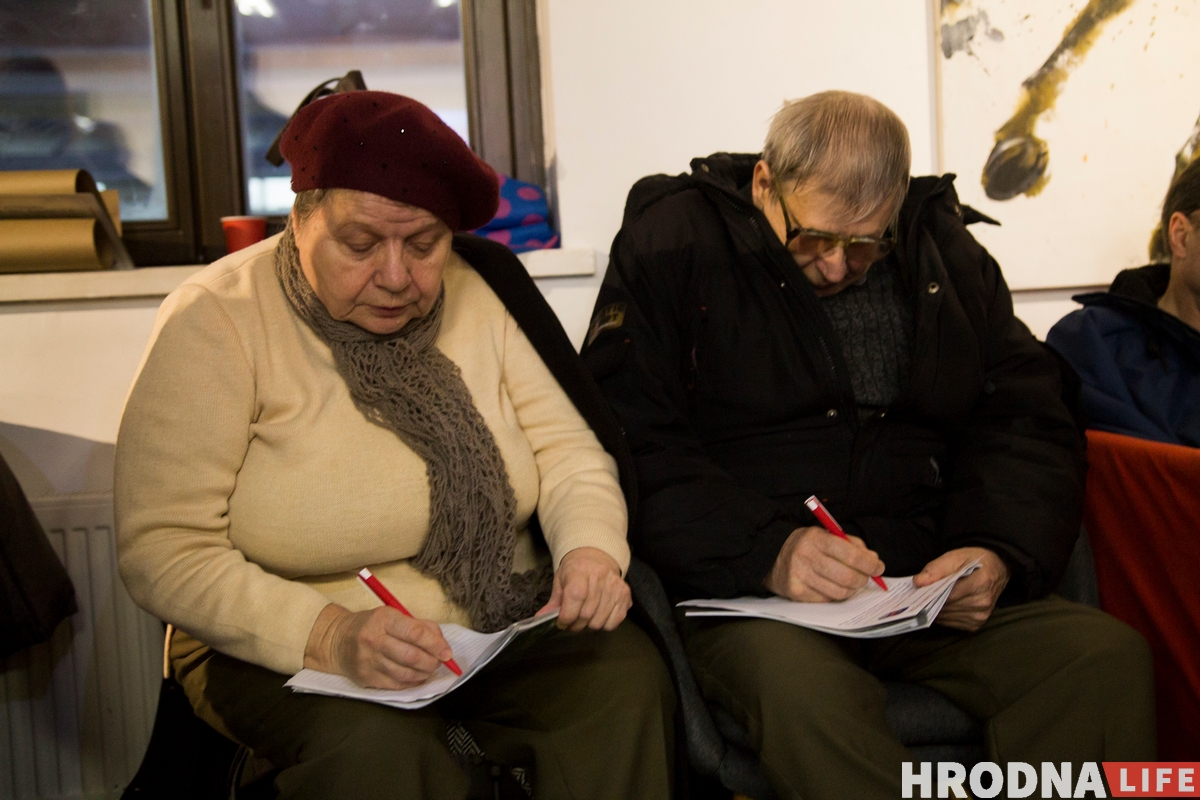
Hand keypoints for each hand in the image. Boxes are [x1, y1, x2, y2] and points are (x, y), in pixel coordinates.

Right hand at [304, 602, 453, 688]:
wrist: (337, 640)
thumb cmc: (373, 625)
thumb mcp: (394, 615)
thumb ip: (420, 626)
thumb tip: (442, 645)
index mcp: (384, 619)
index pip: (415, 633)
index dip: (435, 645)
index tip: (447, 653)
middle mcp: (374, 640)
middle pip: (411, 656)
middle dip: (431, 662)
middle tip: (439, 662)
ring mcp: (368, 661)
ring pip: (405, 674)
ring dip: (423, 674)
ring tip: (428, 669)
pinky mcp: (365, 678)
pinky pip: (396, 685)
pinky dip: (411, 683)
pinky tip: (416, 677)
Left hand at [537, 546, 631, 631]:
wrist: (596, 556)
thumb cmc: (576, 570)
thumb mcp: (560, 580)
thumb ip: (554, 601)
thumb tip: (541, 618)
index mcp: (580, 570)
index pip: (576, 597)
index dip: (567, 615)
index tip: (561, 622)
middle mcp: (600, 576)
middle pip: (587, 614)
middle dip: (575, 624)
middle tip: (571, 622)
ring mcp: (615, 586)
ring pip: (599, 621)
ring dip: (588, 626)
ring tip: (584, 618)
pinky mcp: (625, 595)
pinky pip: (614, 622)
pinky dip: (603, 625)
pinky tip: (598, 616)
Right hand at [764, 526, 885, 601]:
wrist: (772, 556)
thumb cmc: (807, 546)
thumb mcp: (826, 536)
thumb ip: (852, 545)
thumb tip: (873, 560)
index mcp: (816, 538)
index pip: (850, 554)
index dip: (869, 564)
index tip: (878, 568)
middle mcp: (806, 556)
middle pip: (847, 576)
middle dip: (863, 579)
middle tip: (865, 577)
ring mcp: (799, 576)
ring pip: (839, 592)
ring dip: (850, 589)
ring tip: (849, 583)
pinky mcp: (796, 592)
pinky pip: (826, 600)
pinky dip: (834, 595)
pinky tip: (831, 586)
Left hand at [914, 547, 1009, 631]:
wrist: (996, 570)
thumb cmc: (974, 561)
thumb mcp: (955, 557)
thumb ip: (936, 569)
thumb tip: (918, 582)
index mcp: (981, 582)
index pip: (948, 594)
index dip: (931, 592)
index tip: (918, 590)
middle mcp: (983, 602)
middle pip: (946, 607)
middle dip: (931, 600)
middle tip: (921, 593)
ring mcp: (980, 616)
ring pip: (946, 617)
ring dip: (936, 609)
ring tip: (932, 597)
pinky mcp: (976, 624)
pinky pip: (951, 623)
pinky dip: (943, 615)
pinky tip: (943, 605)